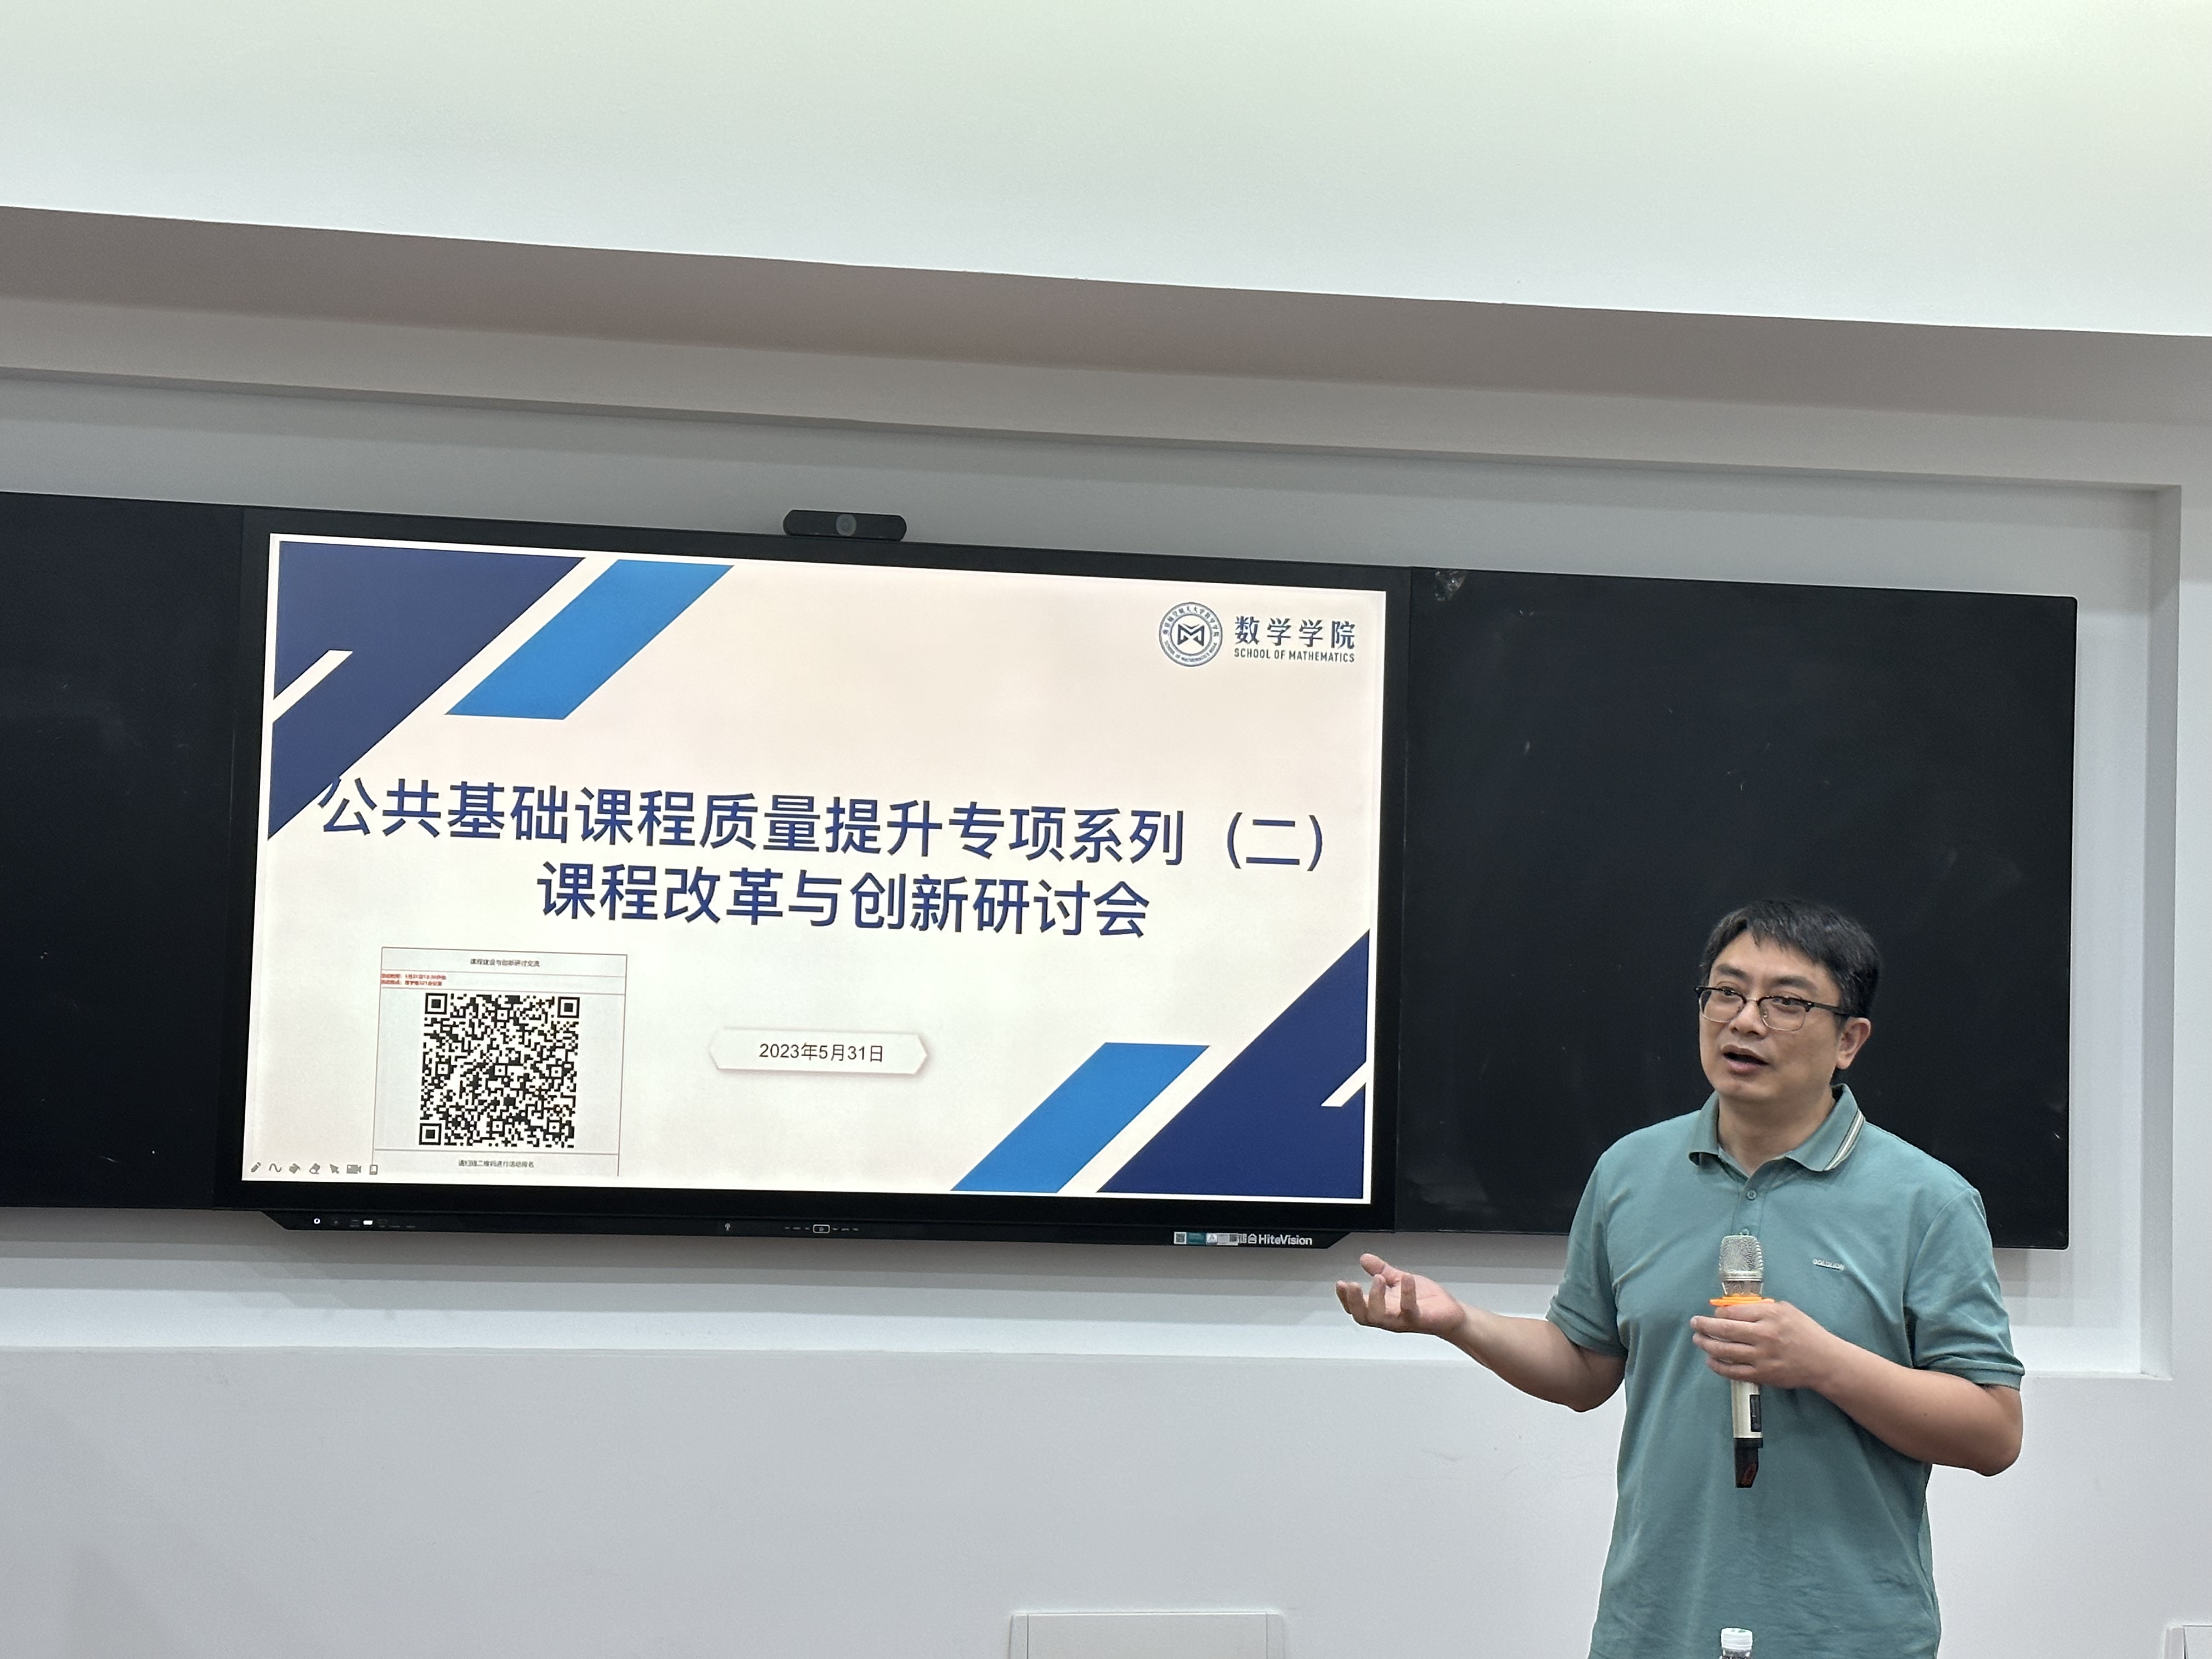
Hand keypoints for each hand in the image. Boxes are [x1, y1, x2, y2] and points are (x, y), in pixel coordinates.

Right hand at [1335, 1253, 1469, 1338]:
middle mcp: (1389, 1317)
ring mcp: (1403, 1319)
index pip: (1357, 1309)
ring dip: (1376, 1297)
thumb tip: (1364, 1258)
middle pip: (1364, 1317)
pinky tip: (1406, 1277)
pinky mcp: (1420, 1318)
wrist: (1451, 1313)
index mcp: (1383, 1308)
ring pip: (1381, 1317)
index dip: (1345, 1299)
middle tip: (1352, 1285)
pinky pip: (1409, 1309)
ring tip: (1378, 1278)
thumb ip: (1382, 1270)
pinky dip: (1406, 1293)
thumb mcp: (1399, 1280)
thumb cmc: (1427, 1301)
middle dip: (1355, 1301)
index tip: (1340, 1284)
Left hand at [1691, 1299, 1841, 1390]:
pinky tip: (1711, 1360)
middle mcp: (1764, 1336)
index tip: (1712, 1314)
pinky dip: (1718, 1366)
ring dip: (1707, 1345)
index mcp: (1769, 1316)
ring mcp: (1762, 1357)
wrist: (1824, 1361)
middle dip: (1703, 1326)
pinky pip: (1733, 1371)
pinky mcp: (1762, 1375)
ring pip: (1724, 1351)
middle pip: (1724, 1330)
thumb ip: (1761, 1307)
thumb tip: (1734, 1308)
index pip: (1733, 1312)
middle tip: (1694, 1323)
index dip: (1718, 1313)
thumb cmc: (1805, 1333)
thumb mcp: (1786, 1310)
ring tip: (1698, 1340)